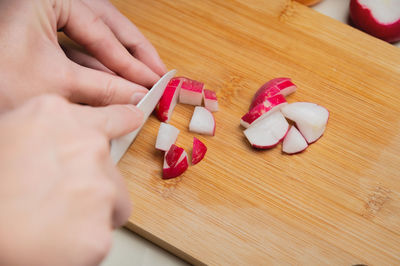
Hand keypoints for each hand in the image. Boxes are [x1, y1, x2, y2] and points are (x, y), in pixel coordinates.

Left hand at [0, 0, 166, 110]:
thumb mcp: (55, 83)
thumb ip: (102, 89)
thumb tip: (137, 98)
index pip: (102, 33)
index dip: (132, 62)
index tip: (155, 82)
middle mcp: (50, 0)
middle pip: (107, 24)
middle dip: (134, 53)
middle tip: (160, 73)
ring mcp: (45, 16)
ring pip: (95, 36)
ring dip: (119, 60)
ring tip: (145, 76)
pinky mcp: (41, 36)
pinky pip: (79, 47)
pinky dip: (98, 65)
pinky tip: (116, 80)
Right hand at [0, 95, 140, 264]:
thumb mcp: (8, 135)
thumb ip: (44, 134)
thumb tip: (56, 140)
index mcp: (57, 117)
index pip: (111, 116)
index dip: (122, 120)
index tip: (133, 118)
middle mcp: (87, 145)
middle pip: (110, 165)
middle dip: (94, 181)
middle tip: (62, 197)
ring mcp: (100, 185)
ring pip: (113, 201)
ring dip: (93, 211)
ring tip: (55, 221)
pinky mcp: (101, 226)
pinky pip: (102, 232)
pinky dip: (85, 240)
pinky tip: (56, 240)